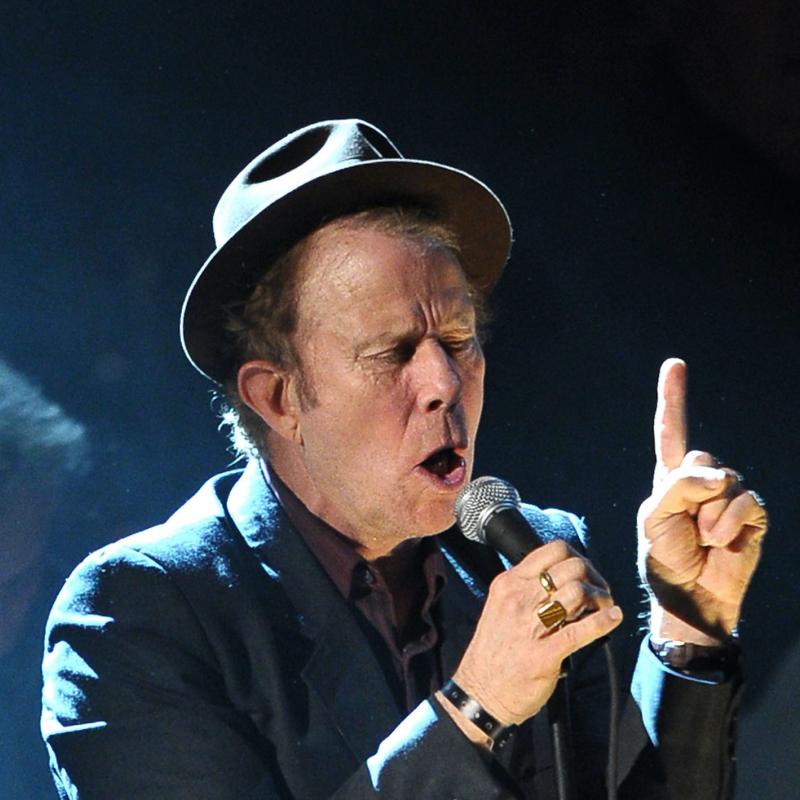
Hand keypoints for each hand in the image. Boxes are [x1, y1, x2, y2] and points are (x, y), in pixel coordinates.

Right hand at [446, 540, 621, 732]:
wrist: (479, 692)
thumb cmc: (494, 650)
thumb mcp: (501, 606)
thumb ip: (527, 589)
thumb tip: (564, 579)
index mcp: (509, 583)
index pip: (552, 551)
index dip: (577, 558)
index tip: (585, 572)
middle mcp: (518, 598)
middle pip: (571, 568)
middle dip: (593, 577)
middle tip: (599, 592)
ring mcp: (530, 626)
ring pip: (577, 593)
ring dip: (600, 598)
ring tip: (605, 607)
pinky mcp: (543, 654)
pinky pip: (581, 630)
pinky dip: (603, 621)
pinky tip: (613, 618)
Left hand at [638, 358, 767, 644]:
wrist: (690, 595)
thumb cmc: (665, 557)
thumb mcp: (656, 518)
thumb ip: (679, 487)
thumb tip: (720, 477)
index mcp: (670, 477)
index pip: (670, 430)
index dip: (672, 397)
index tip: (674, 364)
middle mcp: (700, 480)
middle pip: (699, 456)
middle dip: (689, 490)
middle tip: (684, 523)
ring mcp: (728, 495)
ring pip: (723, 479)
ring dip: (708, 514)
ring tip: (702, 538)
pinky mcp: (751, 513)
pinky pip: (743, 500)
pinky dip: (728, 522)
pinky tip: (721, 542)